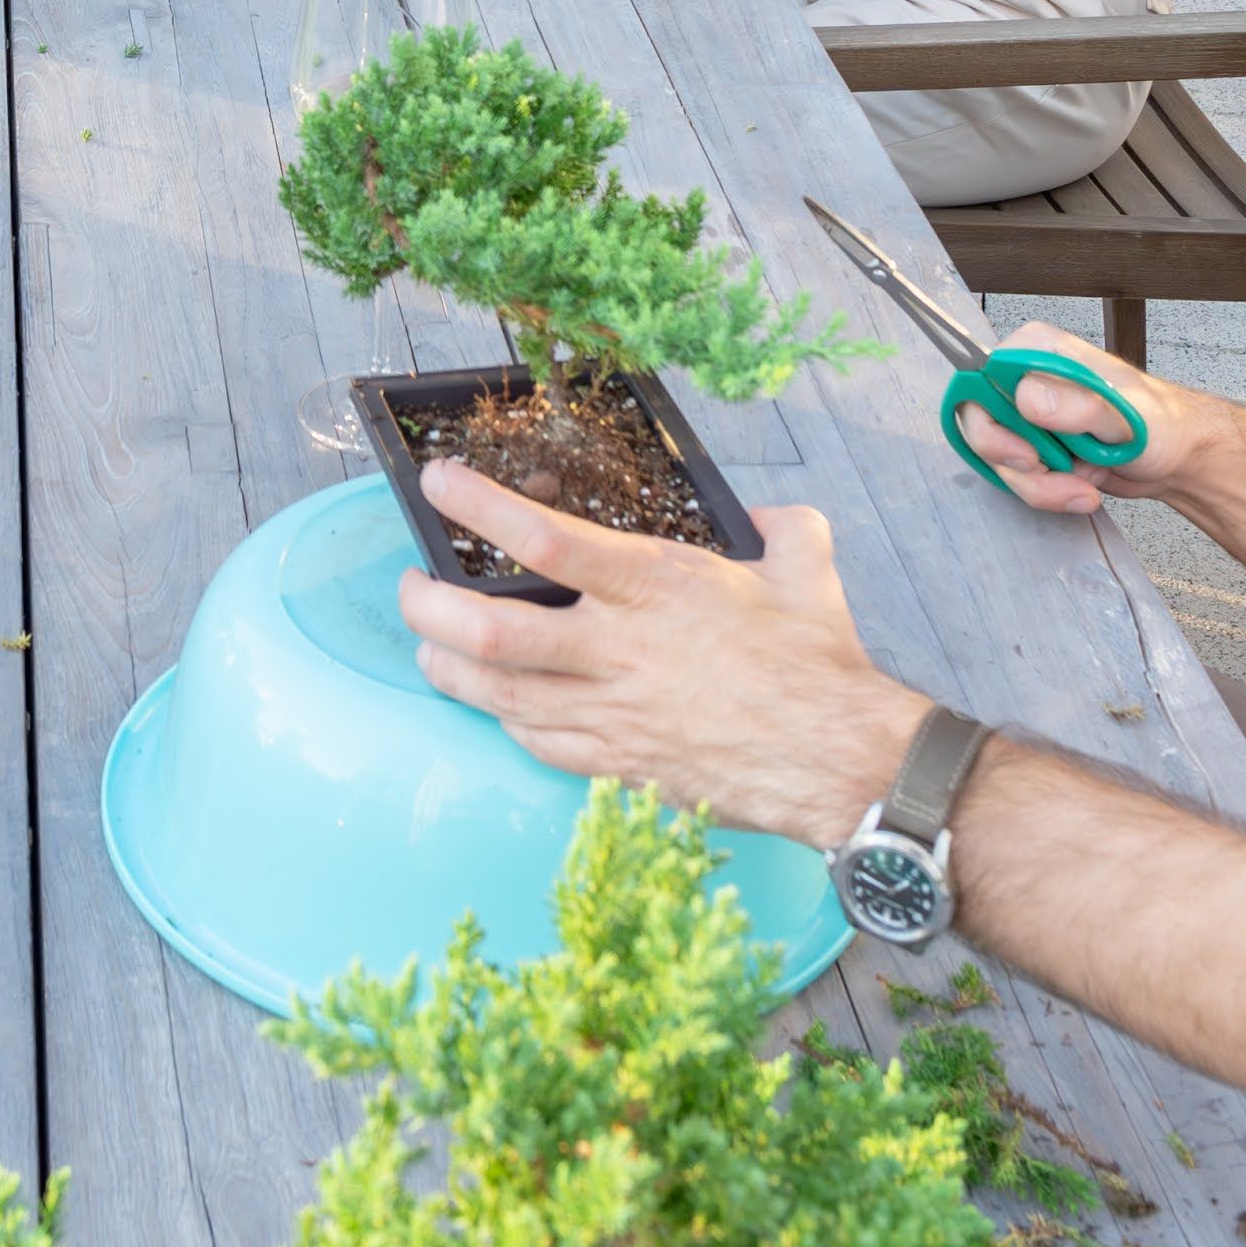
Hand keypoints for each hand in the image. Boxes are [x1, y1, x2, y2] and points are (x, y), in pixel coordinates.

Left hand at [397, 465, 925, 854]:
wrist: (835, 762)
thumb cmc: (819, 666)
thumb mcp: (806, 570)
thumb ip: (783, 529)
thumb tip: (773, 516)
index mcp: (654, 587)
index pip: (541, 539)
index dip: (476, 505)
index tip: (439, 483)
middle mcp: (616, 650)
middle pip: (485, 631)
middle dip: (427, 605)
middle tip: (411, 584)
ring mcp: (608, 713)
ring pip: (493, 693)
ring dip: (444, 666)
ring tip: (428, 645)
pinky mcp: (614, 763)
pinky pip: (531, 740)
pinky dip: (502, 716)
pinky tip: (496, 702)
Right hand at [949, 327, 1239, 515]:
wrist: (1176, 457)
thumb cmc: (1160, 422)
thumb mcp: (1122, 413)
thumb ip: (1077, 403)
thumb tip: (1028, 397)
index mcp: (1039, 351)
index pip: (982, 377)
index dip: (991, 420)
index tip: (1025, 454)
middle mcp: (1025, 379)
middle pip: (982, 424)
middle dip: (1020, 464)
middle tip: (1055, 474)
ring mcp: (1026, 416)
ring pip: (999, 459)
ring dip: (1040, 485)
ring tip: (1083, 487)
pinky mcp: (1033, 447)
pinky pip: (1018, 478)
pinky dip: (1048, 492)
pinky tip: (1081, 488)